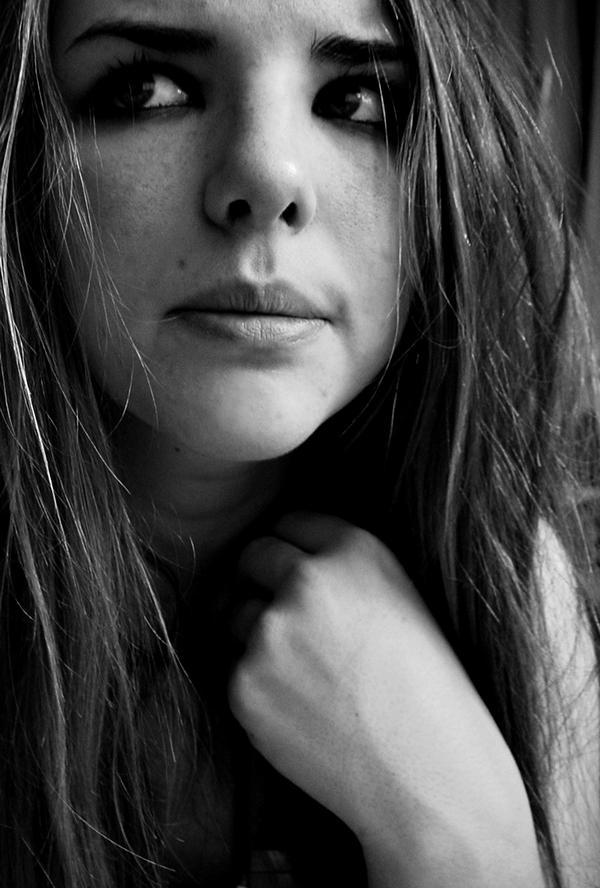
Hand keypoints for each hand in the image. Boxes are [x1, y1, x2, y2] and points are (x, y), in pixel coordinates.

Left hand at [228, 513, 543, 886]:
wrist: (429, 776)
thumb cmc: (427, 689)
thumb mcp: (401, 597)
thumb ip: (342, 567)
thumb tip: (279, 554)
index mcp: (355, 550)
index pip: (292, 522)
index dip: (293, 550)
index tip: (295, 573)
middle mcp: (307, 580)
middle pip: (253, 556)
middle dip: (262, 579)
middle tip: (286, 620)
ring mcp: (270, 631)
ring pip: (234, 612)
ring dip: (253, 633)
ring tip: (304, 674)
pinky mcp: (244, 683)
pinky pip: (232, 666)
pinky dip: (253, 682)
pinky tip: (297, 707)